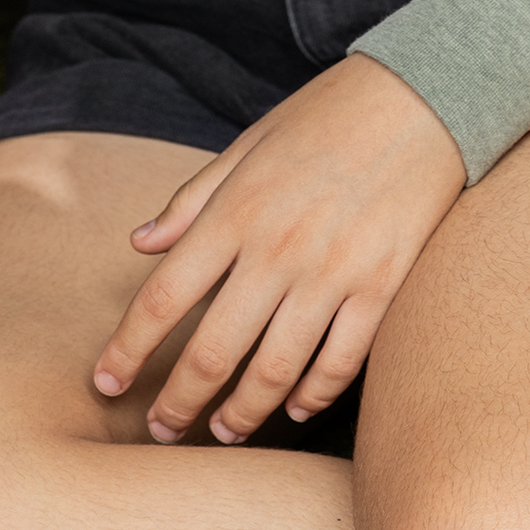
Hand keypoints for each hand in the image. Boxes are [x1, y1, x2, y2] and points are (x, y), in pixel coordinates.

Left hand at [92, 56, 466, 444]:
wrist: (423, 97)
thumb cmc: (326, 117)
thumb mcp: (247, 145)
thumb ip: (192, 201)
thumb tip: (140, 243)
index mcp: (235, 211)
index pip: (163, 297)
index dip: (128, 349)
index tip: (106, 383)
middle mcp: (277, 249)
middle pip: (213, 350)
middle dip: (179, 400)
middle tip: (160, 429)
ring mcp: (333, 273)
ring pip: (276, 370)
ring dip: (243, 412)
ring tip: (223, 432)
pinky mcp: (383, 288)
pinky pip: (342, 362)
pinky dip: (315, 395)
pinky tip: (296, 409)